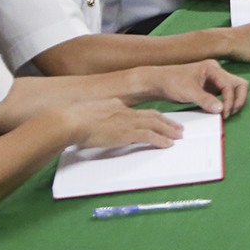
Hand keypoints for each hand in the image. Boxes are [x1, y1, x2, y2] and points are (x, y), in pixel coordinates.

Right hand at [63, 98, 183, 150]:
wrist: (70, 121)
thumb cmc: (73, 120)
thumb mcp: (89, 114)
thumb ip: (97, 117)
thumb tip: (97, 124)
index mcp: (116, 106)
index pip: (140, 111)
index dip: (153, 116)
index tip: (160, 119)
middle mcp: (125, 112)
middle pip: (152, 115)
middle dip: (167, 122)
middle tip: (178, 127)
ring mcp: (126, 122)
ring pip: (155, 124)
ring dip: (169, 130)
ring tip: (178, 135)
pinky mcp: (126, 133)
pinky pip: (149, 136)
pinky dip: (161, 139)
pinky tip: (168, 143)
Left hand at [144, 61, 248, 117]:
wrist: (159, 83)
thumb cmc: (171, 82)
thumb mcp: (188, 92)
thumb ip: (206, 100)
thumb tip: (221, 109)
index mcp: (212, 68)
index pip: (230, 84)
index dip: (229, 99)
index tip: (223, 112)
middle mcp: (217, 72)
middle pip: (239, 84)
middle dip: (237, 99)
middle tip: (228, 113)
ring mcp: (215, 80)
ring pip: (235, 90)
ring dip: (233, 102)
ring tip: (225, 114)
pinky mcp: (212, 88)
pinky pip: (226, 95)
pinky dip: (226, 103)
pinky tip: (219, 112)